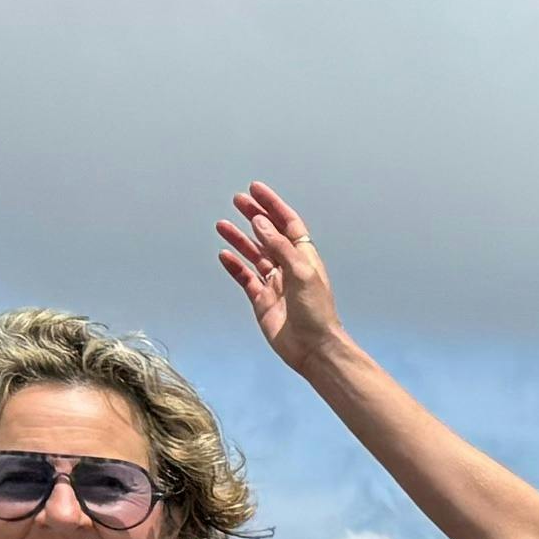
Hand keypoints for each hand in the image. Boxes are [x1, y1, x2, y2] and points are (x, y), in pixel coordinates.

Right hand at [214, 182, 340, 360]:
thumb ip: (279, 247)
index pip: (288, 224)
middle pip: (269, 235)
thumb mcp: (301, 273)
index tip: (256, 190)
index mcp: (304, 258)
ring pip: (254, 255)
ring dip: (239, 239)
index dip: (273, 206)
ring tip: (222, 224)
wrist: (313, 348)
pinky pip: (245, 278)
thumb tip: (261, 222)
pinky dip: (234, 266)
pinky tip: (224, 254)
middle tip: (237, 201)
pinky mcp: (262, 300)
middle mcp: (289, 267)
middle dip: (254, 216)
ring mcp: (275, 284)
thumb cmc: (316, 312)